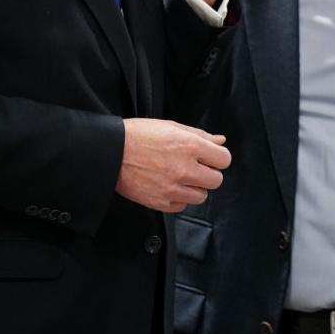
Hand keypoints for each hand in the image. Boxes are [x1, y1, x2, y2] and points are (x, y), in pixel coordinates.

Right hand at [116, 118, 231, 211]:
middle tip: (194, 167)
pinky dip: (178, 199)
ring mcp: (172, 188)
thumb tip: (220, 141)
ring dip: (194, 188)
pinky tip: (168, 186)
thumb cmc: (138, 135)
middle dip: (208, 173)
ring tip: (179, 177)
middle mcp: (184, 169)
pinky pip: (181, 207)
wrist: (110, 152)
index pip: (224, 159)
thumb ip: (200, 135)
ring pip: (201, 196)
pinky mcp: (159, 202)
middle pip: (216, 180)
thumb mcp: (171, 127)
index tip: (209, 157)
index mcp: (190, 146)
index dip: (217, 158)